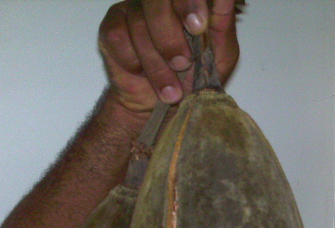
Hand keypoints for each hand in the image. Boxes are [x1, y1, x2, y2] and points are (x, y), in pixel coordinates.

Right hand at [98, 0, 240, 113]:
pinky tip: (143, 73)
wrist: (163, 109)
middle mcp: (160, 2)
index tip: (197, 27)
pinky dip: (134, 63)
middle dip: (170, 36)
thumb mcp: (219, 56)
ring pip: (139, 25)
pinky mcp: (112, 28)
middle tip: (182, 63)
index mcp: (187, 3)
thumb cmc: (194, 79)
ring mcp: (134, 11)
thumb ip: (222, 24)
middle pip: (157, 0)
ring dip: (157, 65)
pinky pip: (118, 37)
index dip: (189, 3)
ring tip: (171, 88)